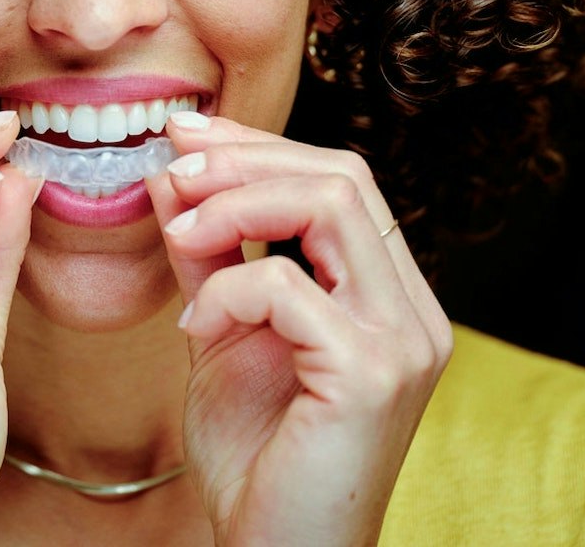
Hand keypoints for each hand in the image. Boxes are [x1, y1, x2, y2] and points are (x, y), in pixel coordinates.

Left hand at [146, 115, 451, 546]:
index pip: (338, 179)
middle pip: (341, 176)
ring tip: (179, 231)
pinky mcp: (371, 374)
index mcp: (386, 292)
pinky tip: (196, 323)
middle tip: (174, 169)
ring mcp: (402, 340)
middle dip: (245, 159)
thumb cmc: (255, 448)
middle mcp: (411, 309)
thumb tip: (174, 173)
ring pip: (330, 205)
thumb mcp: (223, 326)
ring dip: (236, 203)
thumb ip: (207, 251)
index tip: (187, 136)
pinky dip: (228, 287)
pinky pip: (287, 284)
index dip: (260, 145)